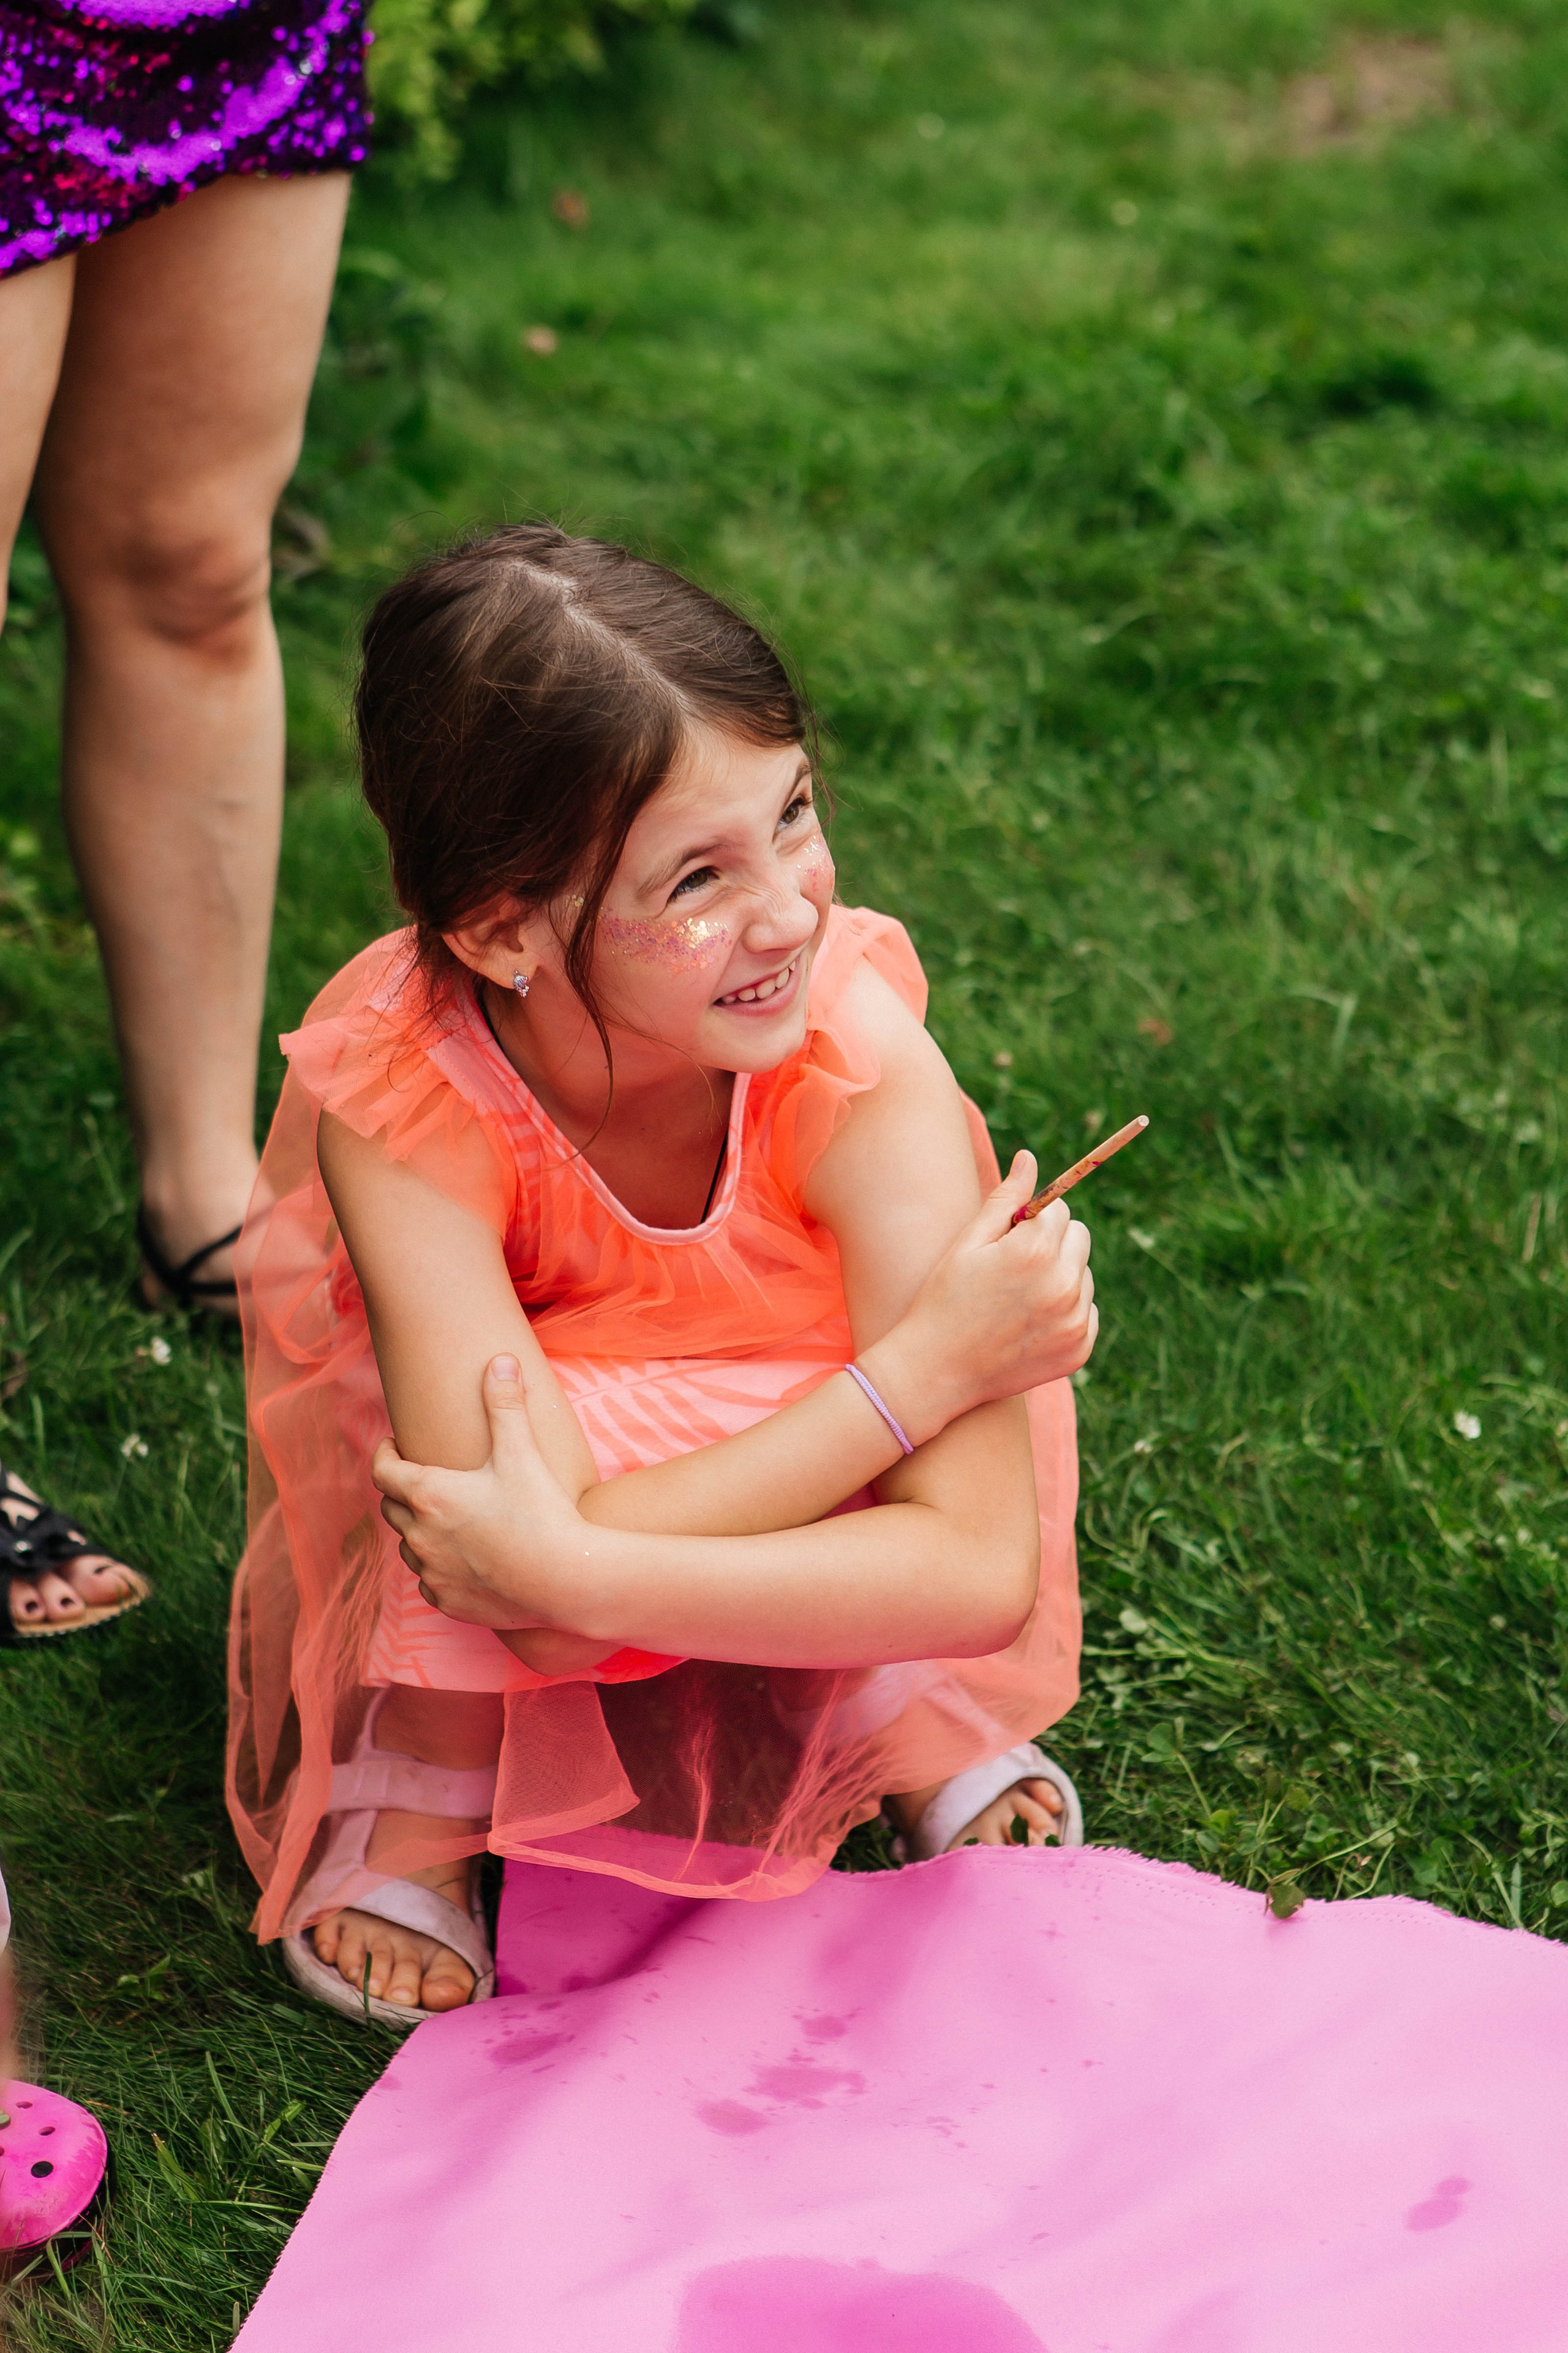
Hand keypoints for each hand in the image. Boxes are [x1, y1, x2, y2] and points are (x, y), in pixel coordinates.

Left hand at [372, 1355, 600, 1632]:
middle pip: (390, 1508)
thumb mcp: (521, 1452)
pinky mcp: (447, 1602)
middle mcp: (420, 1535)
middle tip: (423, 1480)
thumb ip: (505, 1404)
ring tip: (445, 1520)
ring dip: (419, 1531)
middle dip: (401, 1491)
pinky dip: (439, 1568)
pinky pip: (429, 1581)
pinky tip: (464, 1559)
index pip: (382, 1469)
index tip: (394, 1446)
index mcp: (429, 1494)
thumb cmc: (542, 1513)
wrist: (567, 1580)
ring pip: (408, 1547)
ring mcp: (432, 1572)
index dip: (384, 1453)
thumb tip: (501, 1360)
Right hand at [860, 1151, 1095, 1438]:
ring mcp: (1074, 1320)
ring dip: (1059, 1277)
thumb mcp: (968, 1243)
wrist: (935, 1372)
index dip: (1030, 1221)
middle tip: (1013, 1268)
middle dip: (1052, 1243)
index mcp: (1035, 1250)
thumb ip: (1005, 1198)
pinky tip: (1029, 1323)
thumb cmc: (943, 1299)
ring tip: (1016, 1300)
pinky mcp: (1079, 1348)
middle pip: (1079, 1238)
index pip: (1059, 1210)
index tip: (1006, 1241)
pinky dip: (1065, 1312)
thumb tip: (1030, 1158)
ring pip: (1084, 1275)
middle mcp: (1063, 1284)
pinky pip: (1087, 1311)